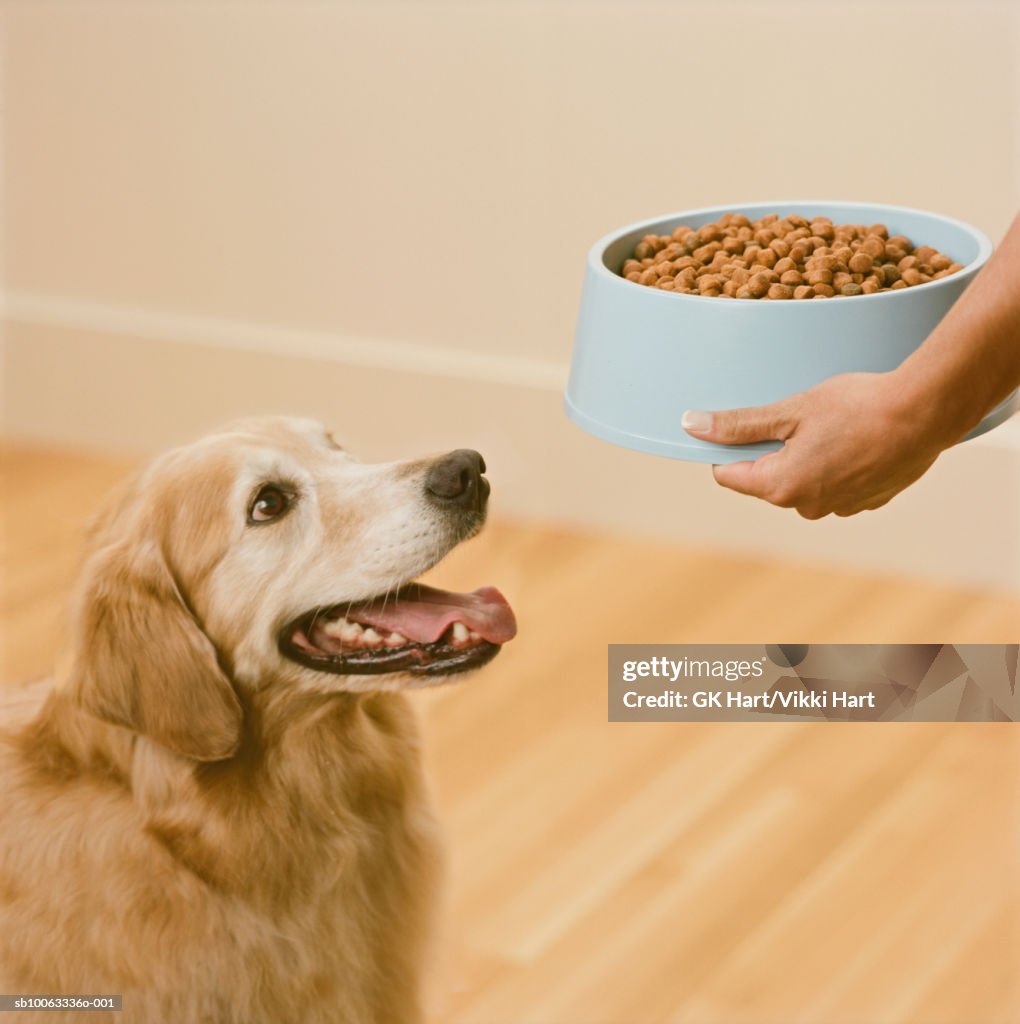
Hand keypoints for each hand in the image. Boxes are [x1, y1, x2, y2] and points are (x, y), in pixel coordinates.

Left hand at [681, 370, 950, 518]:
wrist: (926, 411)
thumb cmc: (856, 406)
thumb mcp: (790, 410)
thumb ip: (739, 425)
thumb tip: (692, 426)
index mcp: (780, 487)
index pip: (728, 475)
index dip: (729, 448)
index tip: (744, 425)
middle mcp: (807, 507)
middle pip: (767, 480)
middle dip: (772, 451)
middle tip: (797, 417)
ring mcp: (840, 507)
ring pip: (804, 482)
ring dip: (806, 457)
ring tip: (831, 425)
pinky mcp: (869, 500)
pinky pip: (837, 483)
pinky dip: (838, 463)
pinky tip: (854, 438)